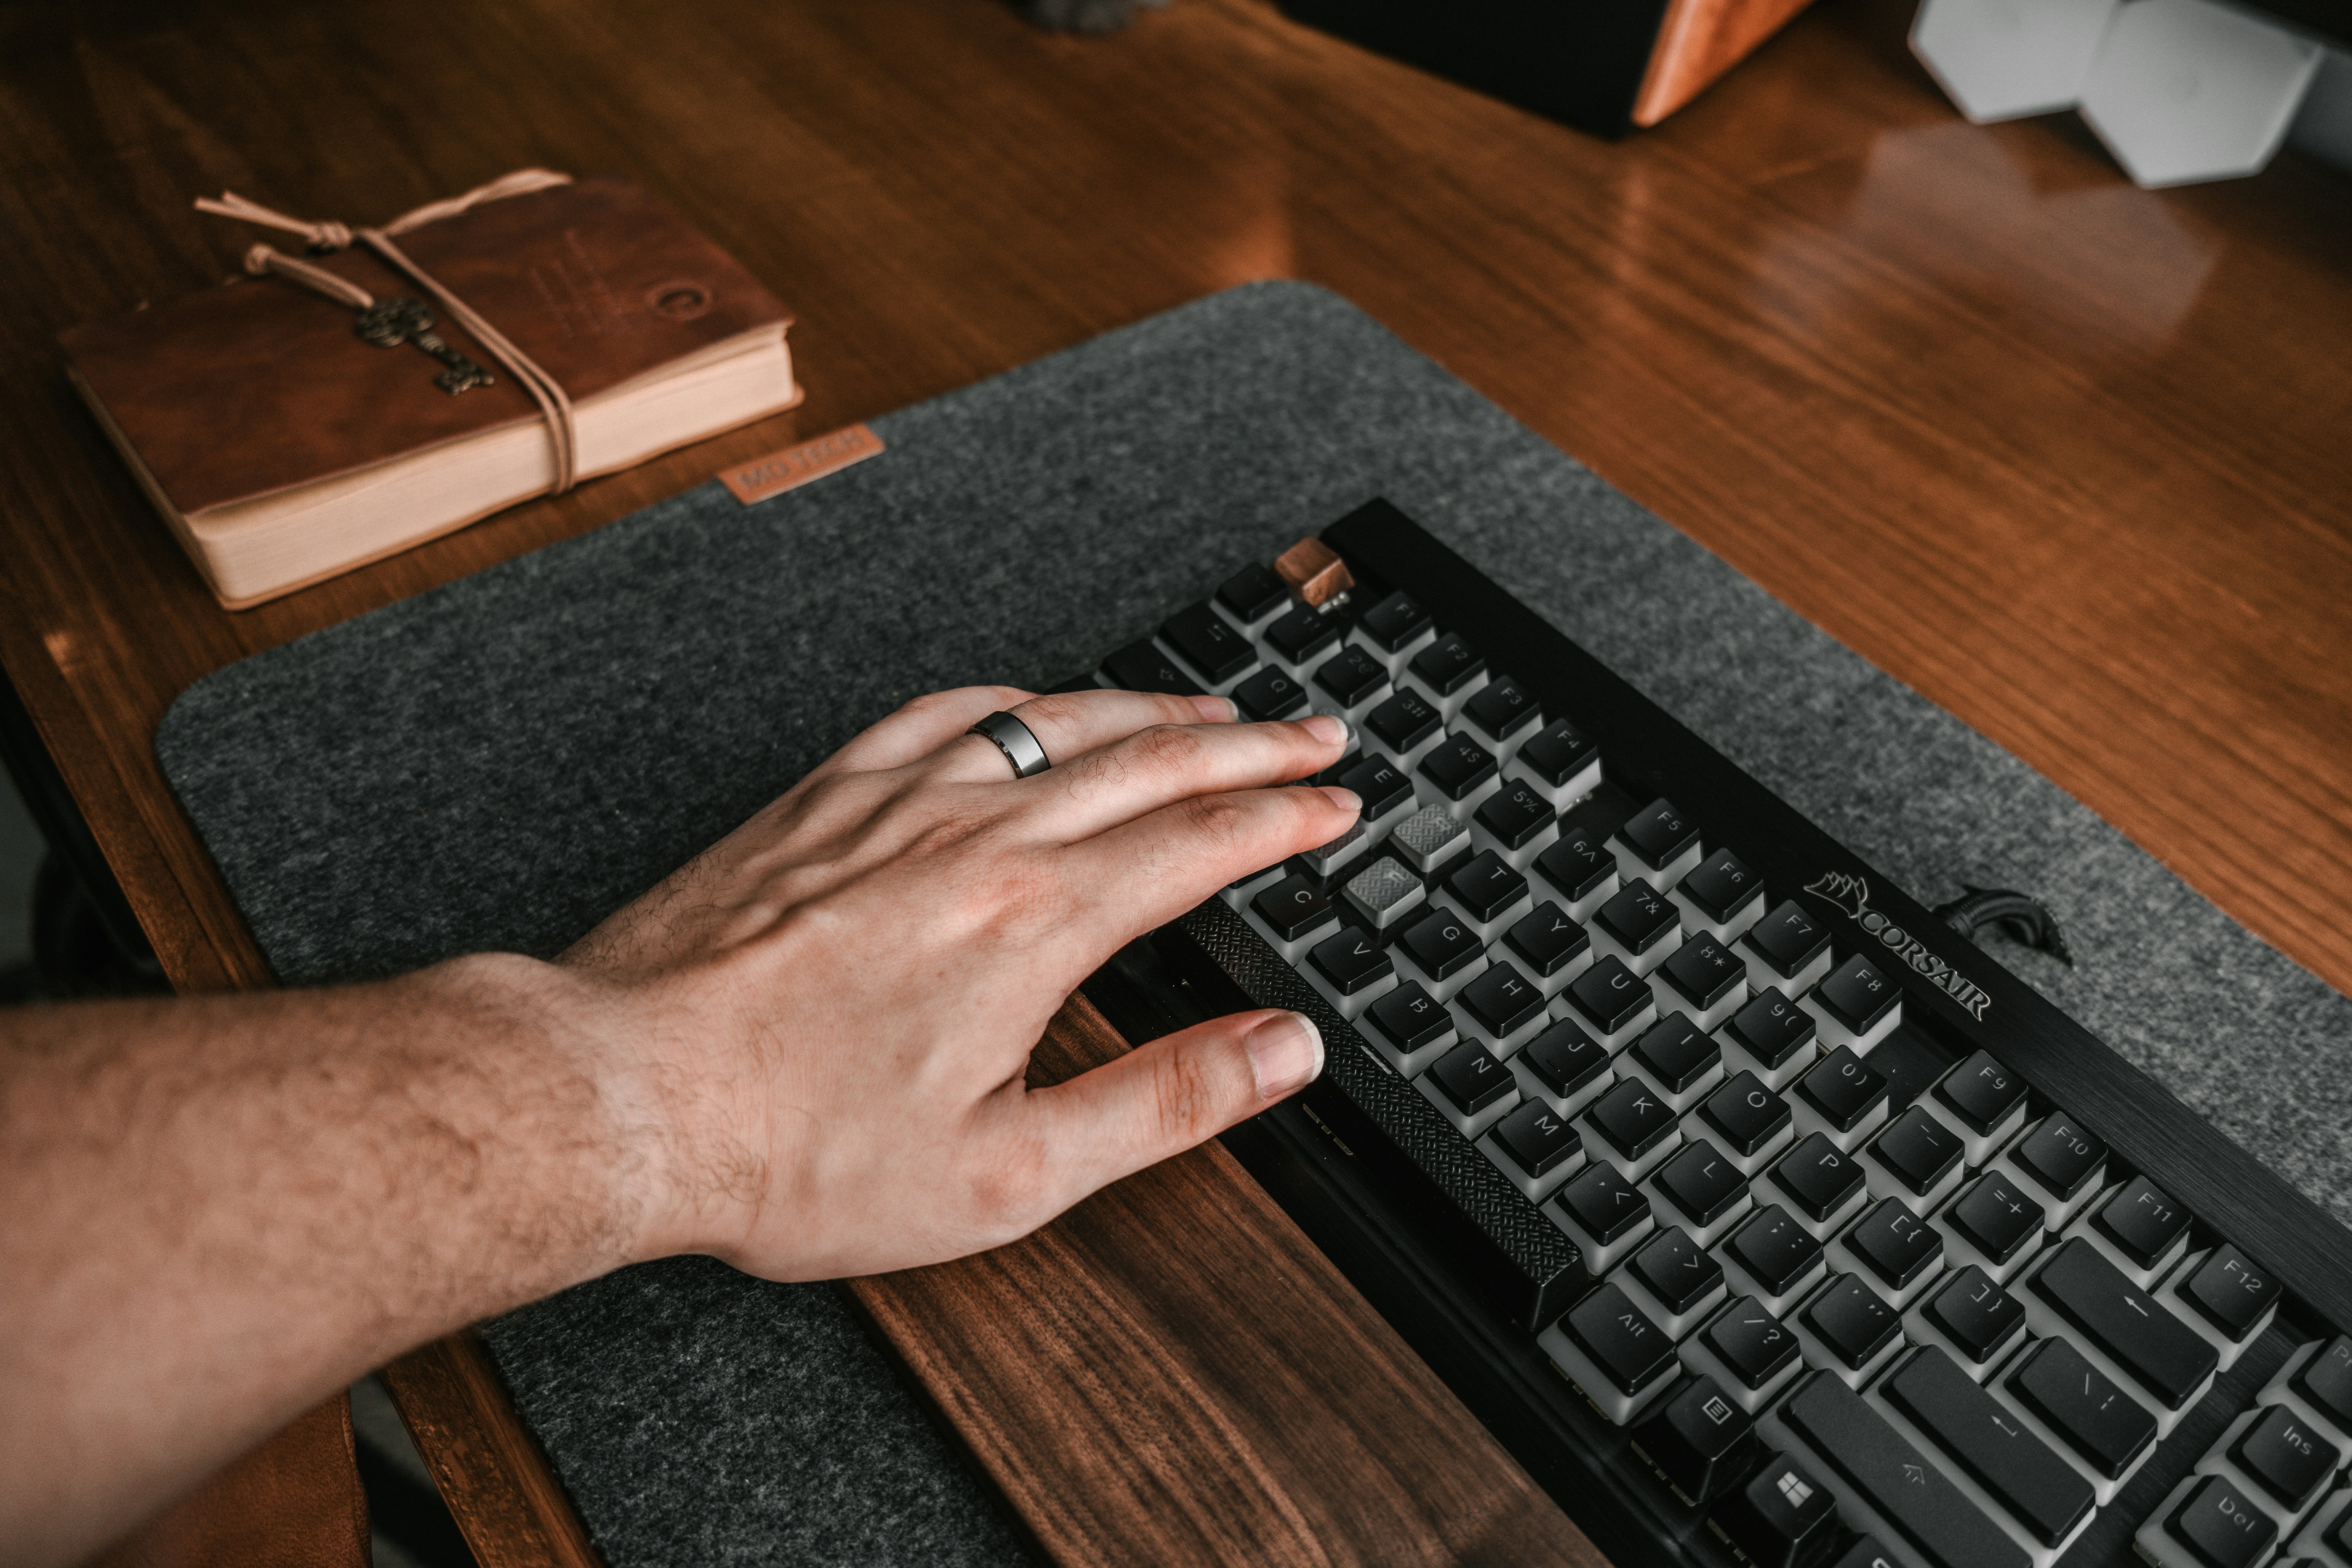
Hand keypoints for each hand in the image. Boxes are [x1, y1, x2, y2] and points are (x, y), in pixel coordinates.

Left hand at [560, 685, 1359, 1279]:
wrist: (626, 1092)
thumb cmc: (796, 1147)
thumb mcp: (1013, 1170)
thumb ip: (1164, 1101)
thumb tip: (1282, 1051)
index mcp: (1036, 923)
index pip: (1202, 840)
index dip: (1287, 818)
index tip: (1337, 805)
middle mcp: (974, 838)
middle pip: (1149, 758)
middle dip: (1251, 743)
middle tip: (1315, 734)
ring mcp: (892, 804)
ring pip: (1052, 723)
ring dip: (1148, 708)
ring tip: (1207, 707)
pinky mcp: (818, 801)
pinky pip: (938, 714)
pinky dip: (1011, 701)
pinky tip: (1031, 705)